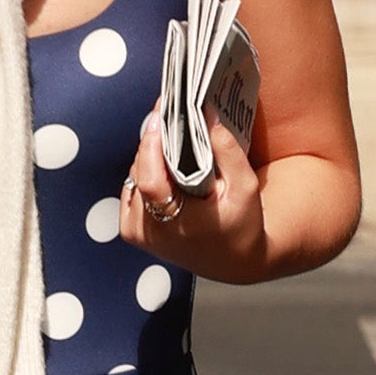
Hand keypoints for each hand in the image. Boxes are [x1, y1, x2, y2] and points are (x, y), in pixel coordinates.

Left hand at [119, 110, 265, 274]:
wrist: (232, 260)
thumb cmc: (242, 225)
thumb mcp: (245, 188)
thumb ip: (227, 151)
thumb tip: (206, 114)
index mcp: (176, 224)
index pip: (149, 179)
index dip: (151, 143)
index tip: (161, 114)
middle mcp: (149, 230)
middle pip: (141, 171)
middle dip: (155, 141)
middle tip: (170, 114)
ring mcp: (136, 231)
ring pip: (135, 175)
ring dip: (152, 155)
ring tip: (171, 136)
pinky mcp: (130, 229)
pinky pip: (133, 186)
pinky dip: (147, 171)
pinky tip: (165, 164)